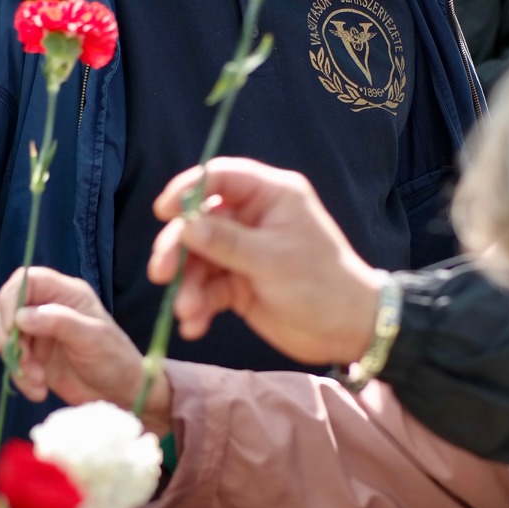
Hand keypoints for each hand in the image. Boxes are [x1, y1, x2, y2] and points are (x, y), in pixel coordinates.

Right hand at [0, 267, 173, 435]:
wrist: (122, 393)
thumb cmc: (115, 359)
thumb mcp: (92, 337)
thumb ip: (59, 322)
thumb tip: (21, 316)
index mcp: (66, 293)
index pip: (27, 280)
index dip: (11, 299)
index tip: (11, 327)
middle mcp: (49, 308)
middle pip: (9, 309)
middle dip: (9, 337)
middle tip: (22, 360)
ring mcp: (40, 333)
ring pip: (8, 338)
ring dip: (16, 362)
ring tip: (37, 381)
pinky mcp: (35, 357)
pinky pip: (14, 362)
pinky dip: (21, 378)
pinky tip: (38, 390)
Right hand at [149, 158, 385, 365]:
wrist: (347, 331)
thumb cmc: (321, 284)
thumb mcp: (272, 260)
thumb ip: (226, 243)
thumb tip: (184, 227)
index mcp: (271, 196)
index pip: (220, 177)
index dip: (187, 189)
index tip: (164, 212)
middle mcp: (254, 218)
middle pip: (199, 222)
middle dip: (177, 249)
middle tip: (161, 274)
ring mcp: (244, 252)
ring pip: (199, 259)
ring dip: (187, 285)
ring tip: (188, 312)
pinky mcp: (239, 283)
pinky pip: (208, 287)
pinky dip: (198, 305)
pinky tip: (195, 325)